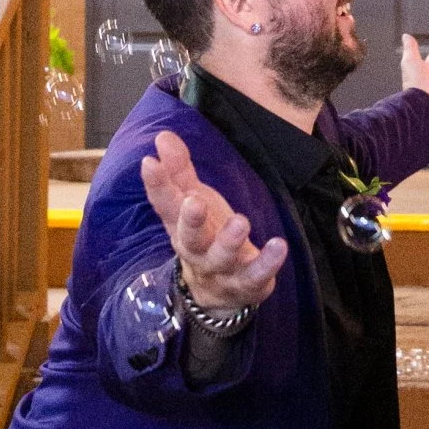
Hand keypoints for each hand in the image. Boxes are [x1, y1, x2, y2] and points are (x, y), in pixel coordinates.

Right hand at [139, 129, 287, 312]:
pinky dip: (267, 263)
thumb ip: (179, 170)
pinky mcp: (247, 283)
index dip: (156, 185)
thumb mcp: (190, 201)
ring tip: (240, 222)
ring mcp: (221, 270)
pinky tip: (278, 245)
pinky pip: (256, 275)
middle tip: (194, 202)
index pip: (165, 205)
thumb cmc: (204, 235)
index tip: (149, 163)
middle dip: (191, 221)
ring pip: (221, 258)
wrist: (215, 292)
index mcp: (179, 227)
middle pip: (188, 238)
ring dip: (229, 242)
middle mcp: (196, 250)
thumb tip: (162, 135)